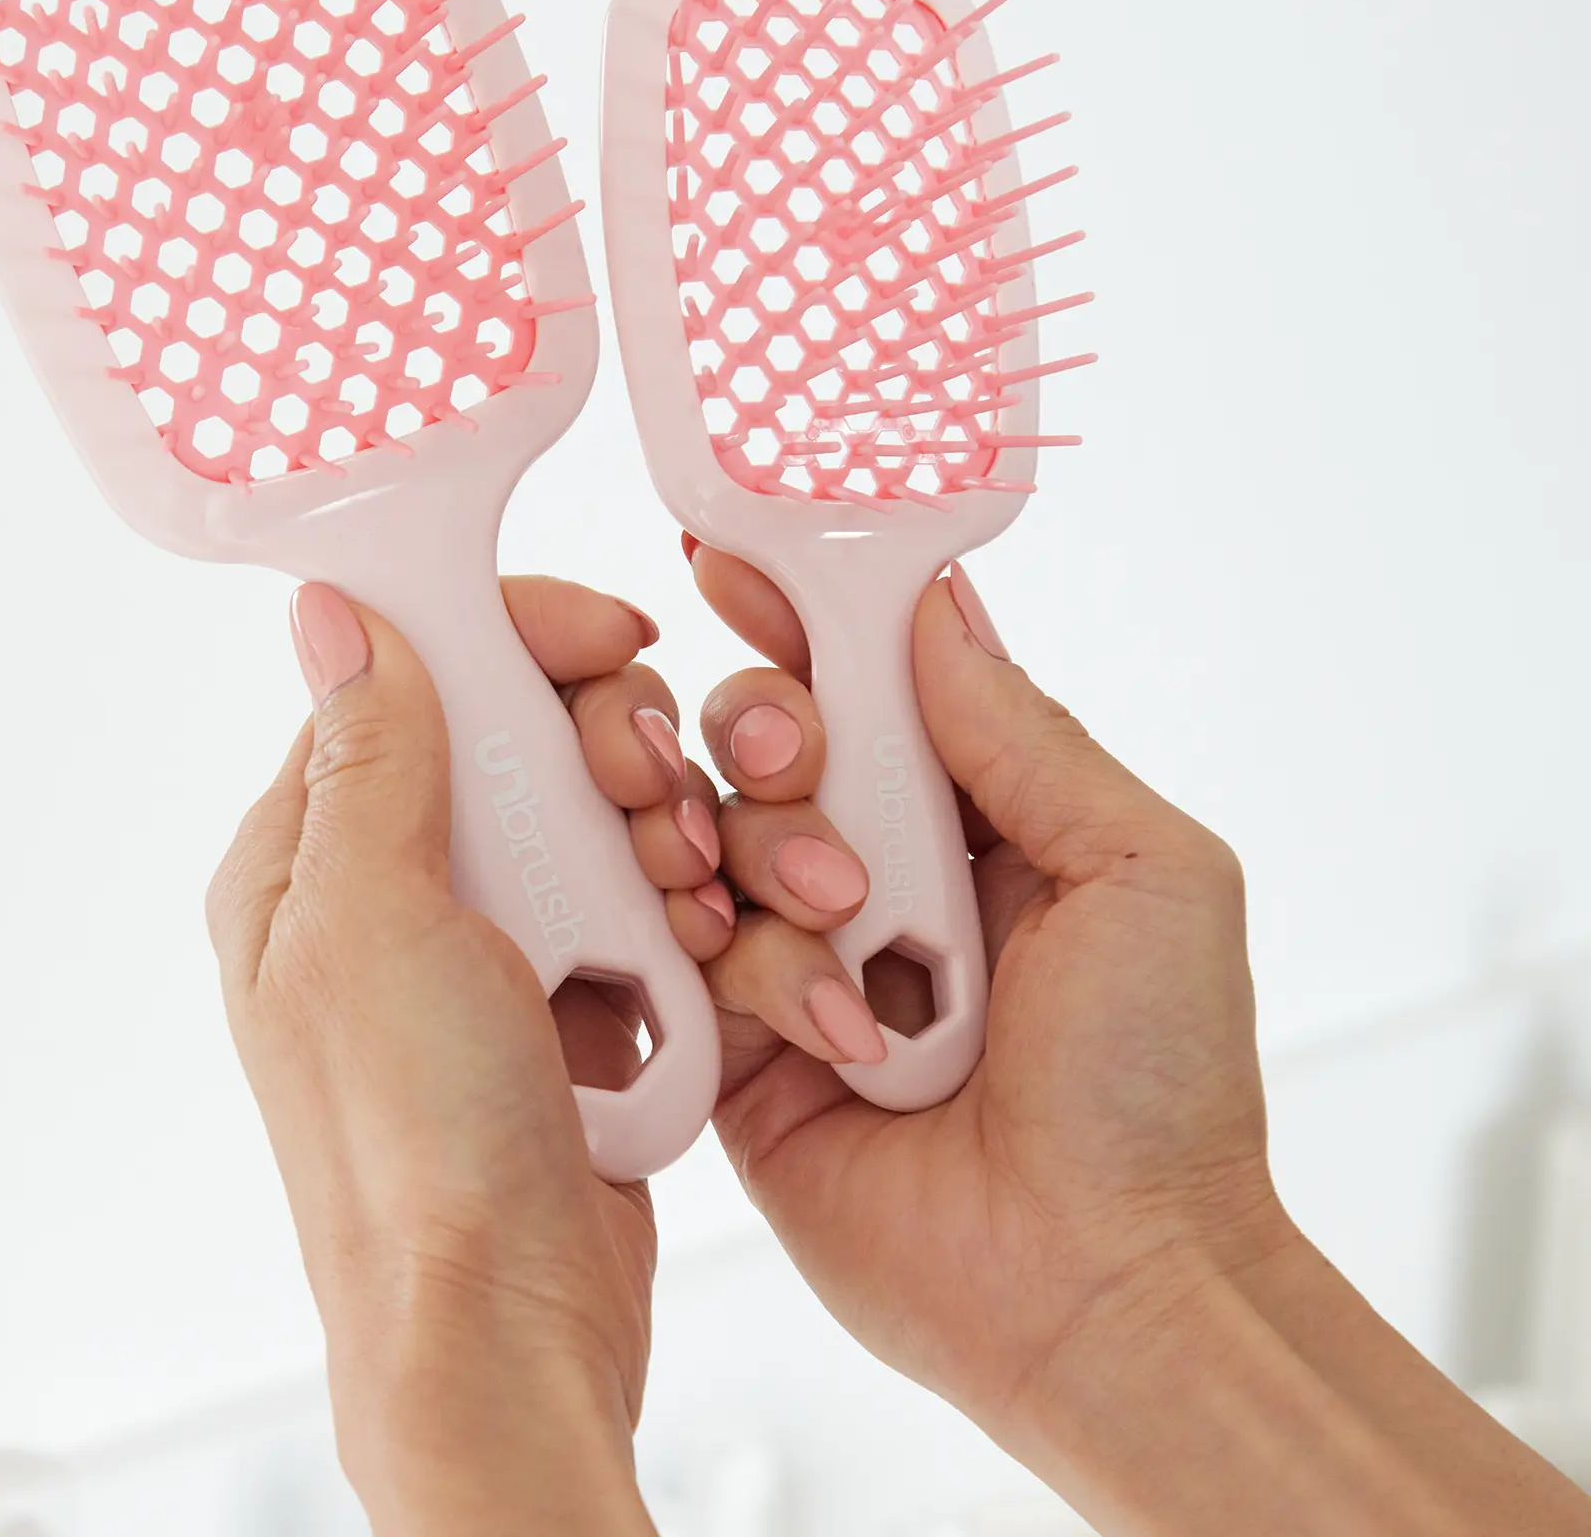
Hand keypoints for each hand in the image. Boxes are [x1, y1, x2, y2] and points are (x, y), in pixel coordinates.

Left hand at [205, 576, 720, 1536]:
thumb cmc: (415, 1148)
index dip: (522, 639)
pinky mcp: (569, 1004)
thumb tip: (333, 612)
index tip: (614, 644)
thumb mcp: (373, 923)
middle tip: (647, 803)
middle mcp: (396, 893)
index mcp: (314, 858)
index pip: (416, 674)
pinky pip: (644, 909)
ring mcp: (488, 950)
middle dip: (611, 752)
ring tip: (679, 908)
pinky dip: (681, 923)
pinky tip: (693, 966)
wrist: (508, 1328)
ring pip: (600, 817)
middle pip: (526, 735)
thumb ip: (369, 757)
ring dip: (661, 842)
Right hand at [688, 548, 1277, 1418]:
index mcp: (977, 815)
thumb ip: (1024, 732)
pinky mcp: (742, 1052)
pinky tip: (821, 1020)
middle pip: (766, 738)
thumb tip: (933, 604)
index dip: (803, 614)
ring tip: (851, 934)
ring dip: (769, 857)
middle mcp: (878, 874)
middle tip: (806, 764)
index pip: (868, 680)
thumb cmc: (1158, 1088)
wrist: (1103, 1290)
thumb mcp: (1142, 872)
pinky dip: (739, 961)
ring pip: (714, 835)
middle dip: (772, 729)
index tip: (736, 558)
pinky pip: (689, 956)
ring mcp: (803, 959)